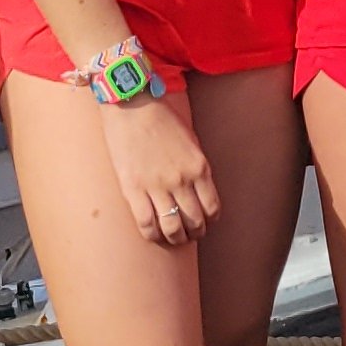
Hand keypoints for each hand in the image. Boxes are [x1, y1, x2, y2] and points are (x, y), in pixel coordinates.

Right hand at [98, 90, 217, 246]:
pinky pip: (146, 223)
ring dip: (175, 239)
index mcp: (199, 167)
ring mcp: (158, 186)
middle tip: (188, 234)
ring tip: (173, 239)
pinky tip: (153, 235)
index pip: (212, 207)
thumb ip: (196, 167)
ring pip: (172, 228)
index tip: (204, 222)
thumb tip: (198, 191)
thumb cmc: (162, 119)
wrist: (133, 106)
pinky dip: (152, 235)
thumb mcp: (191, 142)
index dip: (209, 221)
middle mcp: (182, 180)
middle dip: (194, 233)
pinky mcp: (134, 189)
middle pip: (194, 221)